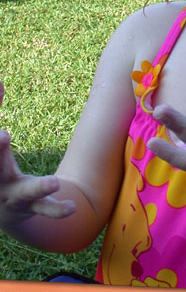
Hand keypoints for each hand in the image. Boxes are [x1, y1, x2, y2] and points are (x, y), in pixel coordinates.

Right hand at [0, 81, 74, 224]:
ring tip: (54, 182)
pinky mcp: (32, 207)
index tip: (1, 132)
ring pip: (25, 193)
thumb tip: (0, 82)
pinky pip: (45, 210)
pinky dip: (57, 210)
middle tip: (3, 134)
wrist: (1, 209)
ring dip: (39, 188)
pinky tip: (72, 207)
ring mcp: (15, 197)